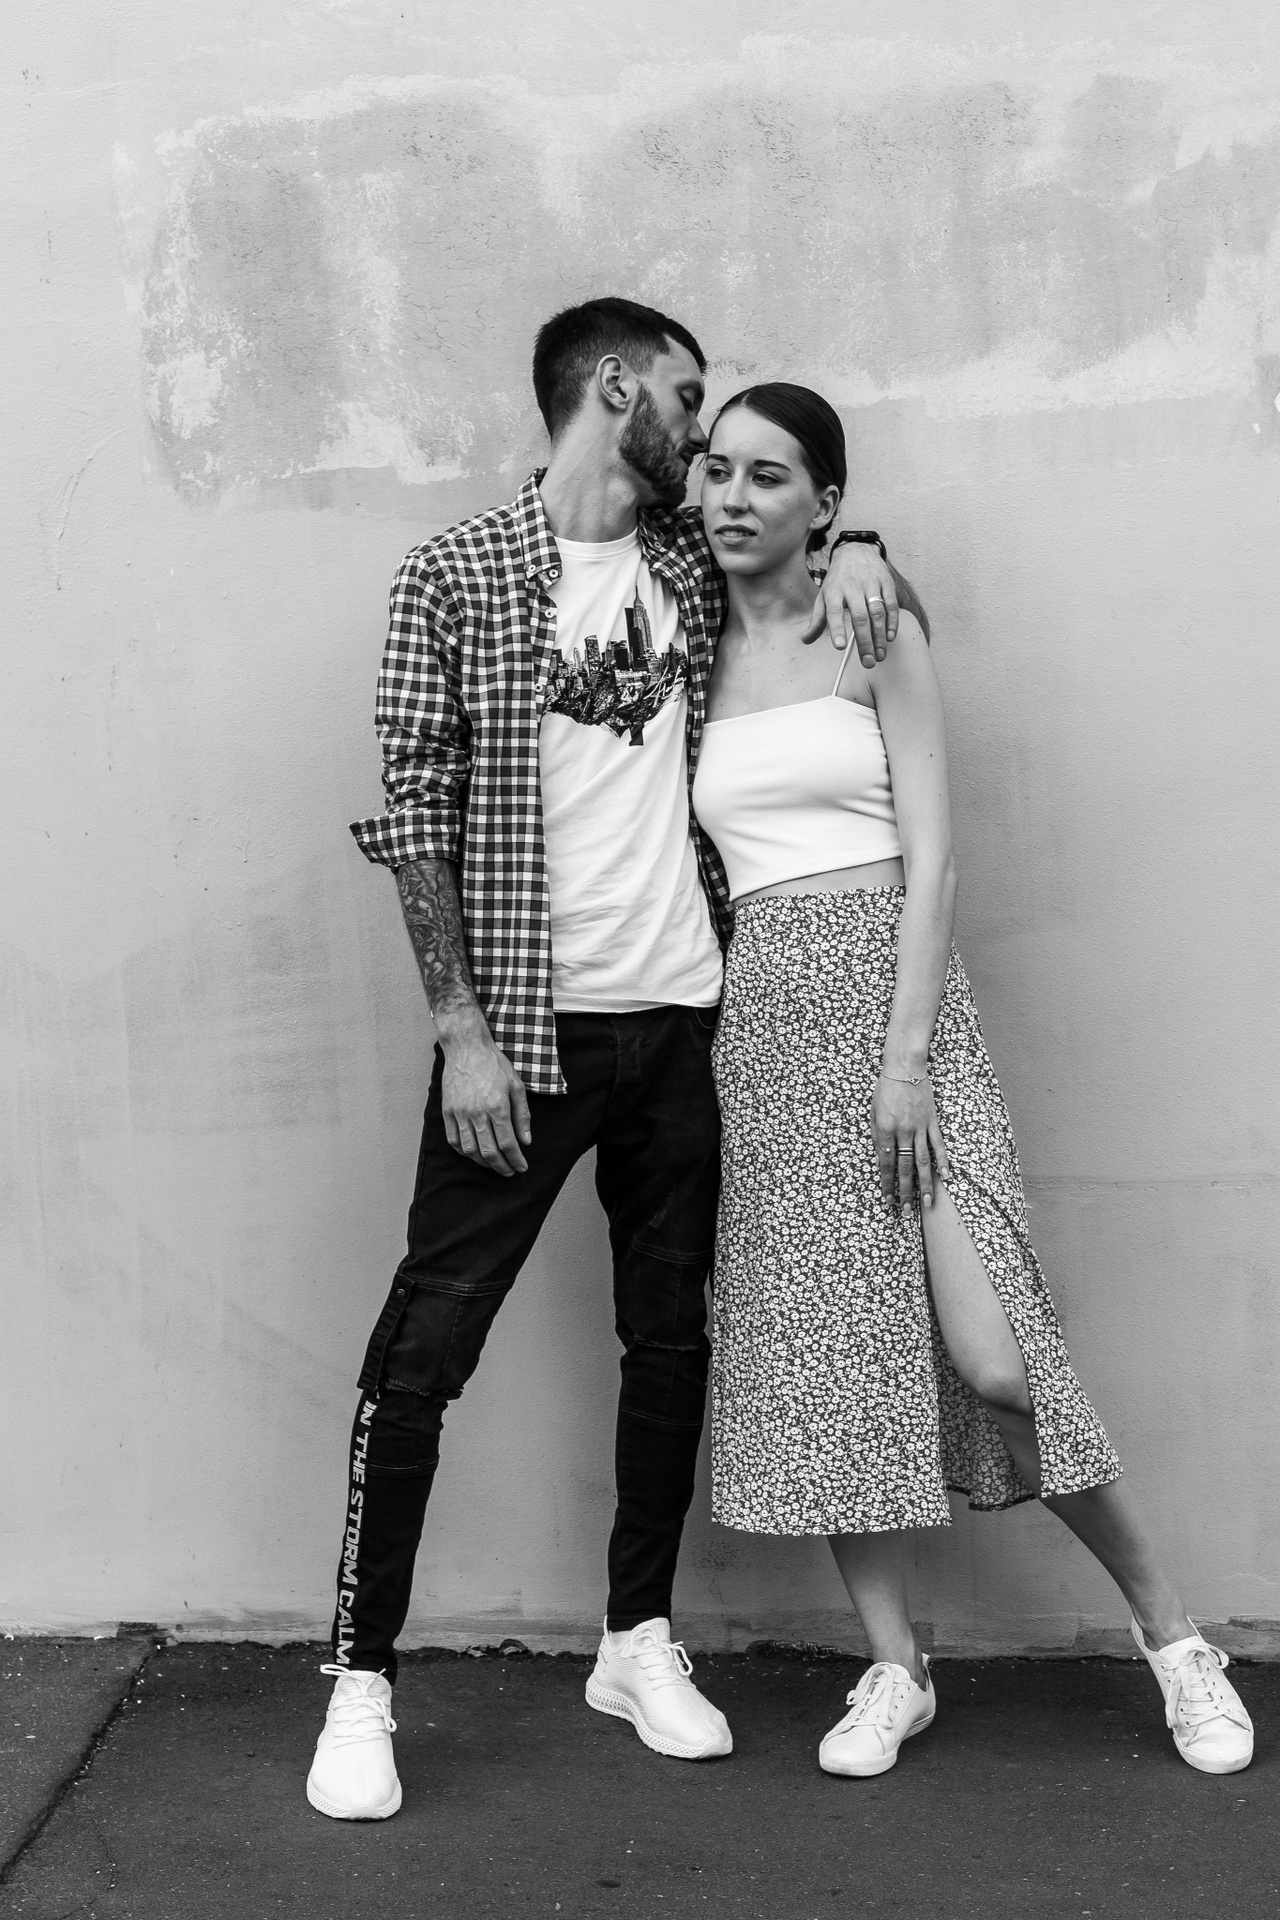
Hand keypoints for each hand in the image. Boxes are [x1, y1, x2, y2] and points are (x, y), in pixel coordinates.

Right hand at [441, 1036, 531, 1175]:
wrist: (467, 1048)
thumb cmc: (494, 1064)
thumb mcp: (516, 1086)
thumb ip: (522, 1115)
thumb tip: (525, 1141)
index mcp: (498, 1107)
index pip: (508, 1144)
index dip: (515, 1160)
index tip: (521, 1167)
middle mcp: (477, 1113)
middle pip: (489, 1152)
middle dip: (501, 1166)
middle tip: (509, 1172)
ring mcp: (460, 1113)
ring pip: (470, 1150)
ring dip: (483, 1163)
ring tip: (493, 1164)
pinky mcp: (448, 1111)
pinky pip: (453, 1140)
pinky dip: (464, 1152)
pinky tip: (473, 1154)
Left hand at [801, 544, 898, 666]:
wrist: (856, 550)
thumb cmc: (838, 580)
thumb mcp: (824, 596)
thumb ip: (817, 620)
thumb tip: (805, 640)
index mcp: (834, 592)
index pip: (834, 612)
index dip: (837, 629)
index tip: (840, 646)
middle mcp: (852, 587)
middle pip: (860, 617)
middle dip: (865, 641)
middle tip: (868, 662)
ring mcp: (871, 584)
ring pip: (877, 612)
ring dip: (880, 636)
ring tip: (880, 655)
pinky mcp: (886, 583)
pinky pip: (891, 604)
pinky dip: (892, 622)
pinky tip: (890, 637)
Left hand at [871, 1071, 948, 1209]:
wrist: (904, 1066)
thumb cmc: (885, 1089)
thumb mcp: (873, 1112)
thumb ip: (877, 1137)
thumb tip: (882, 1160)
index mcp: (884, 1129)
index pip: (886, 1164)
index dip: (886, 1184)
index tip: (886, 1201)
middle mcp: (902, 1131)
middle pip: (904, 1168)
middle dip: (905, 1193)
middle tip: (906, 1213)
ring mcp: (919, 1127)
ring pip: (922, 1161)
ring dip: (925, 1184)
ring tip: (928, 1203)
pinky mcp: (932, 1121)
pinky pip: (938, 1144)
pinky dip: (942, 1161)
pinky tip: (945, 1176)